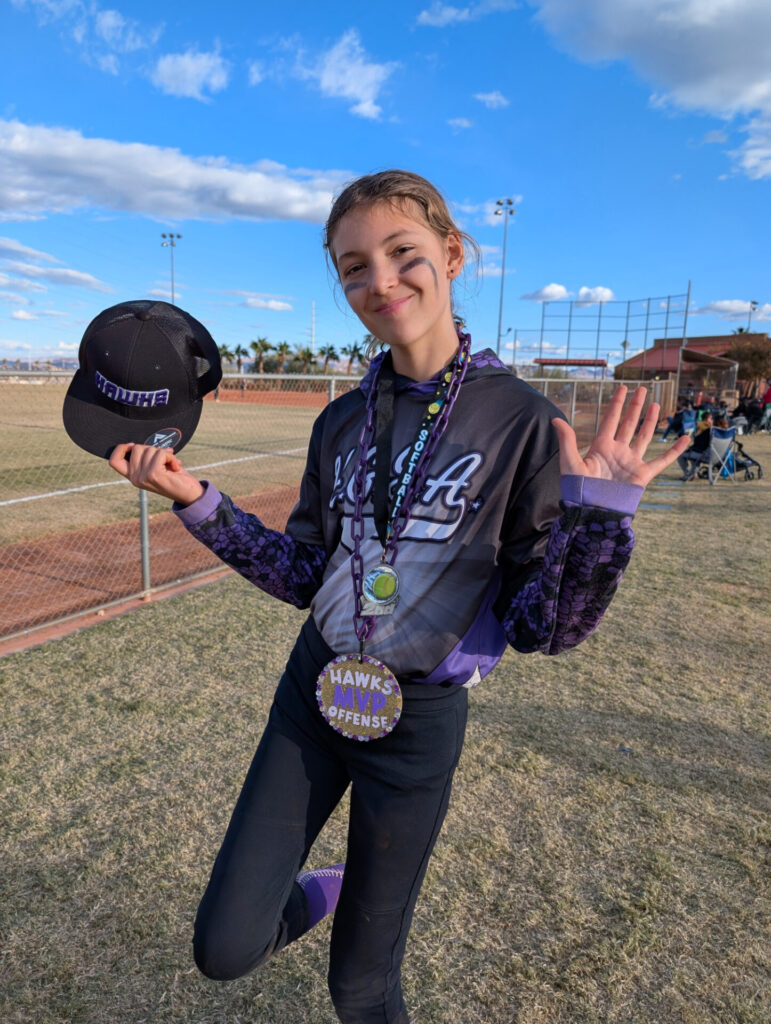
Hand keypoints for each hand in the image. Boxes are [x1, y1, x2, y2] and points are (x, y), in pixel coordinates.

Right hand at [108, 443, 204, 505]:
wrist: (190, 494)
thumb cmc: (175, 478)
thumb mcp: (156, 466)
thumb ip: (147, 457)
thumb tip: (139, 444)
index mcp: (133, 477)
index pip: (113, 461)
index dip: (121, 448)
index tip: (133, 445)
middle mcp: (135, 478)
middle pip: (136, 448)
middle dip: (153, 449)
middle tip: (164, 460)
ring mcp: (143, 477)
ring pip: (150, 450)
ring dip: (164, 454)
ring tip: (171, 465)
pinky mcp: (154, 475)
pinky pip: (161, 454)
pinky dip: (171, 457)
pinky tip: (176, 466)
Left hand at [551, 385, 691, 487]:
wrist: (593, 512)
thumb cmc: (578, 490)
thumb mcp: (570, 463)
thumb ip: (567, 440)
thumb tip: (555, 420)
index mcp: (601, 447)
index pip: (610, 419)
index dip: (617, 404)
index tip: (622, 388)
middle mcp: (617, 451)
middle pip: (628, 424)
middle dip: (635, 407)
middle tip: (642, 389)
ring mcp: (631, 462)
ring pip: (643, 436)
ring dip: (650, 421)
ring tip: (656, 404)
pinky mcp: (642, 475)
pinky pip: (662, 460)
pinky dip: (674, 450)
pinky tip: (684, 438)